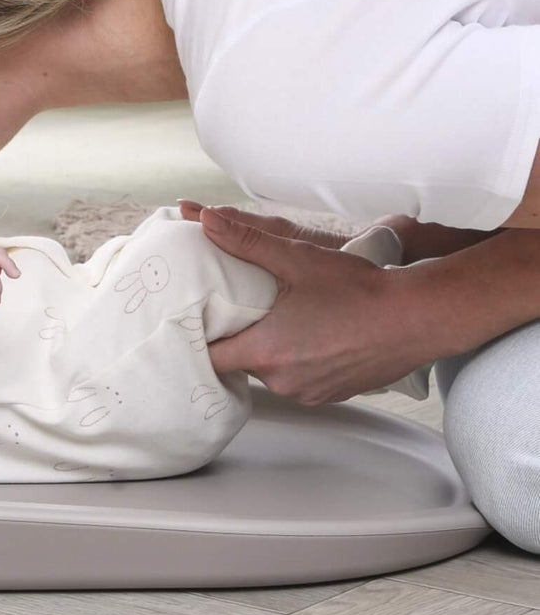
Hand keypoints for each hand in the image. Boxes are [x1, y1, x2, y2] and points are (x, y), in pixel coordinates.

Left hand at [182, 204, 429, 404]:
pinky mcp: (332, 394)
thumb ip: (244, 241)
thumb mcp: (295, 259)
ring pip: (271, 373)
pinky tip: (308, 334)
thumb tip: (206, 220)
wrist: (418, 317)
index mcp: (266, 352)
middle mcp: (284, 380)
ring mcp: (310, 391)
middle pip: (240, 364)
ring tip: (276, 319)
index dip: (198, 340)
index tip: (196, 322)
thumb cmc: (359, 290)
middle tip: (238, 311)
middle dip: (237, 339)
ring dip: (269, 350)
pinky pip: (299, 380)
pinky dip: (297, 361)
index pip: (210, 359)